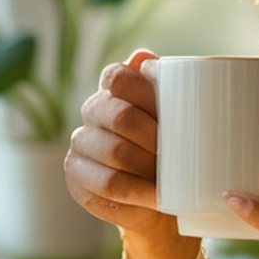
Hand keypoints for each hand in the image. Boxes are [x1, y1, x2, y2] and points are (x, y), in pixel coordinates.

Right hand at [65, 49, 185, 241]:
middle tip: (180, 154)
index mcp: (115, 88)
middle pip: (120, 117)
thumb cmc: (175, 145)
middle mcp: (93, 111)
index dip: (146, 94)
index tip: (175, 115)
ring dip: (146, 169)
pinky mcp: (78, 178)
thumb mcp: (180, 115)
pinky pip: (104, 187)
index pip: (118, 78)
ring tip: (172, 180)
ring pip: (113, 154)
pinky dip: (136, 196)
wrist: (164, 193)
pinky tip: (154, 200)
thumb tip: (143, 58)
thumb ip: (168, 84)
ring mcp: (81, 145)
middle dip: (154, 137)